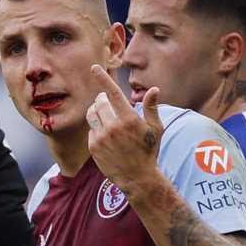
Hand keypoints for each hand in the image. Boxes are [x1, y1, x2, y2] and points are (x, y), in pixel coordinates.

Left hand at [83, 64, 164, 191]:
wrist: (137, 178)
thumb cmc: (148, 151)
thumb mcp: (155, 129)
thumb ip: (151, 108)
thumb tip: (154, 89)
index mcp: (129, 119)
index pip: (113, 94)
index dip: (103, 79)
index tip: (94, 68)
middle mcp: (113, 127)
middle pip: (99, 102)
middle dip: (102, 99)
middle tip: (108, 102)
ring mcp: (101, 137)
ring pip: (92, 114)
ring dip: (97, 111)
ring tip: (106, 116)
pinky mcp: (93, 147)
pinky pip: (91, 129)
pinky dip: (97, 128)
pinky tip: (107, 136)